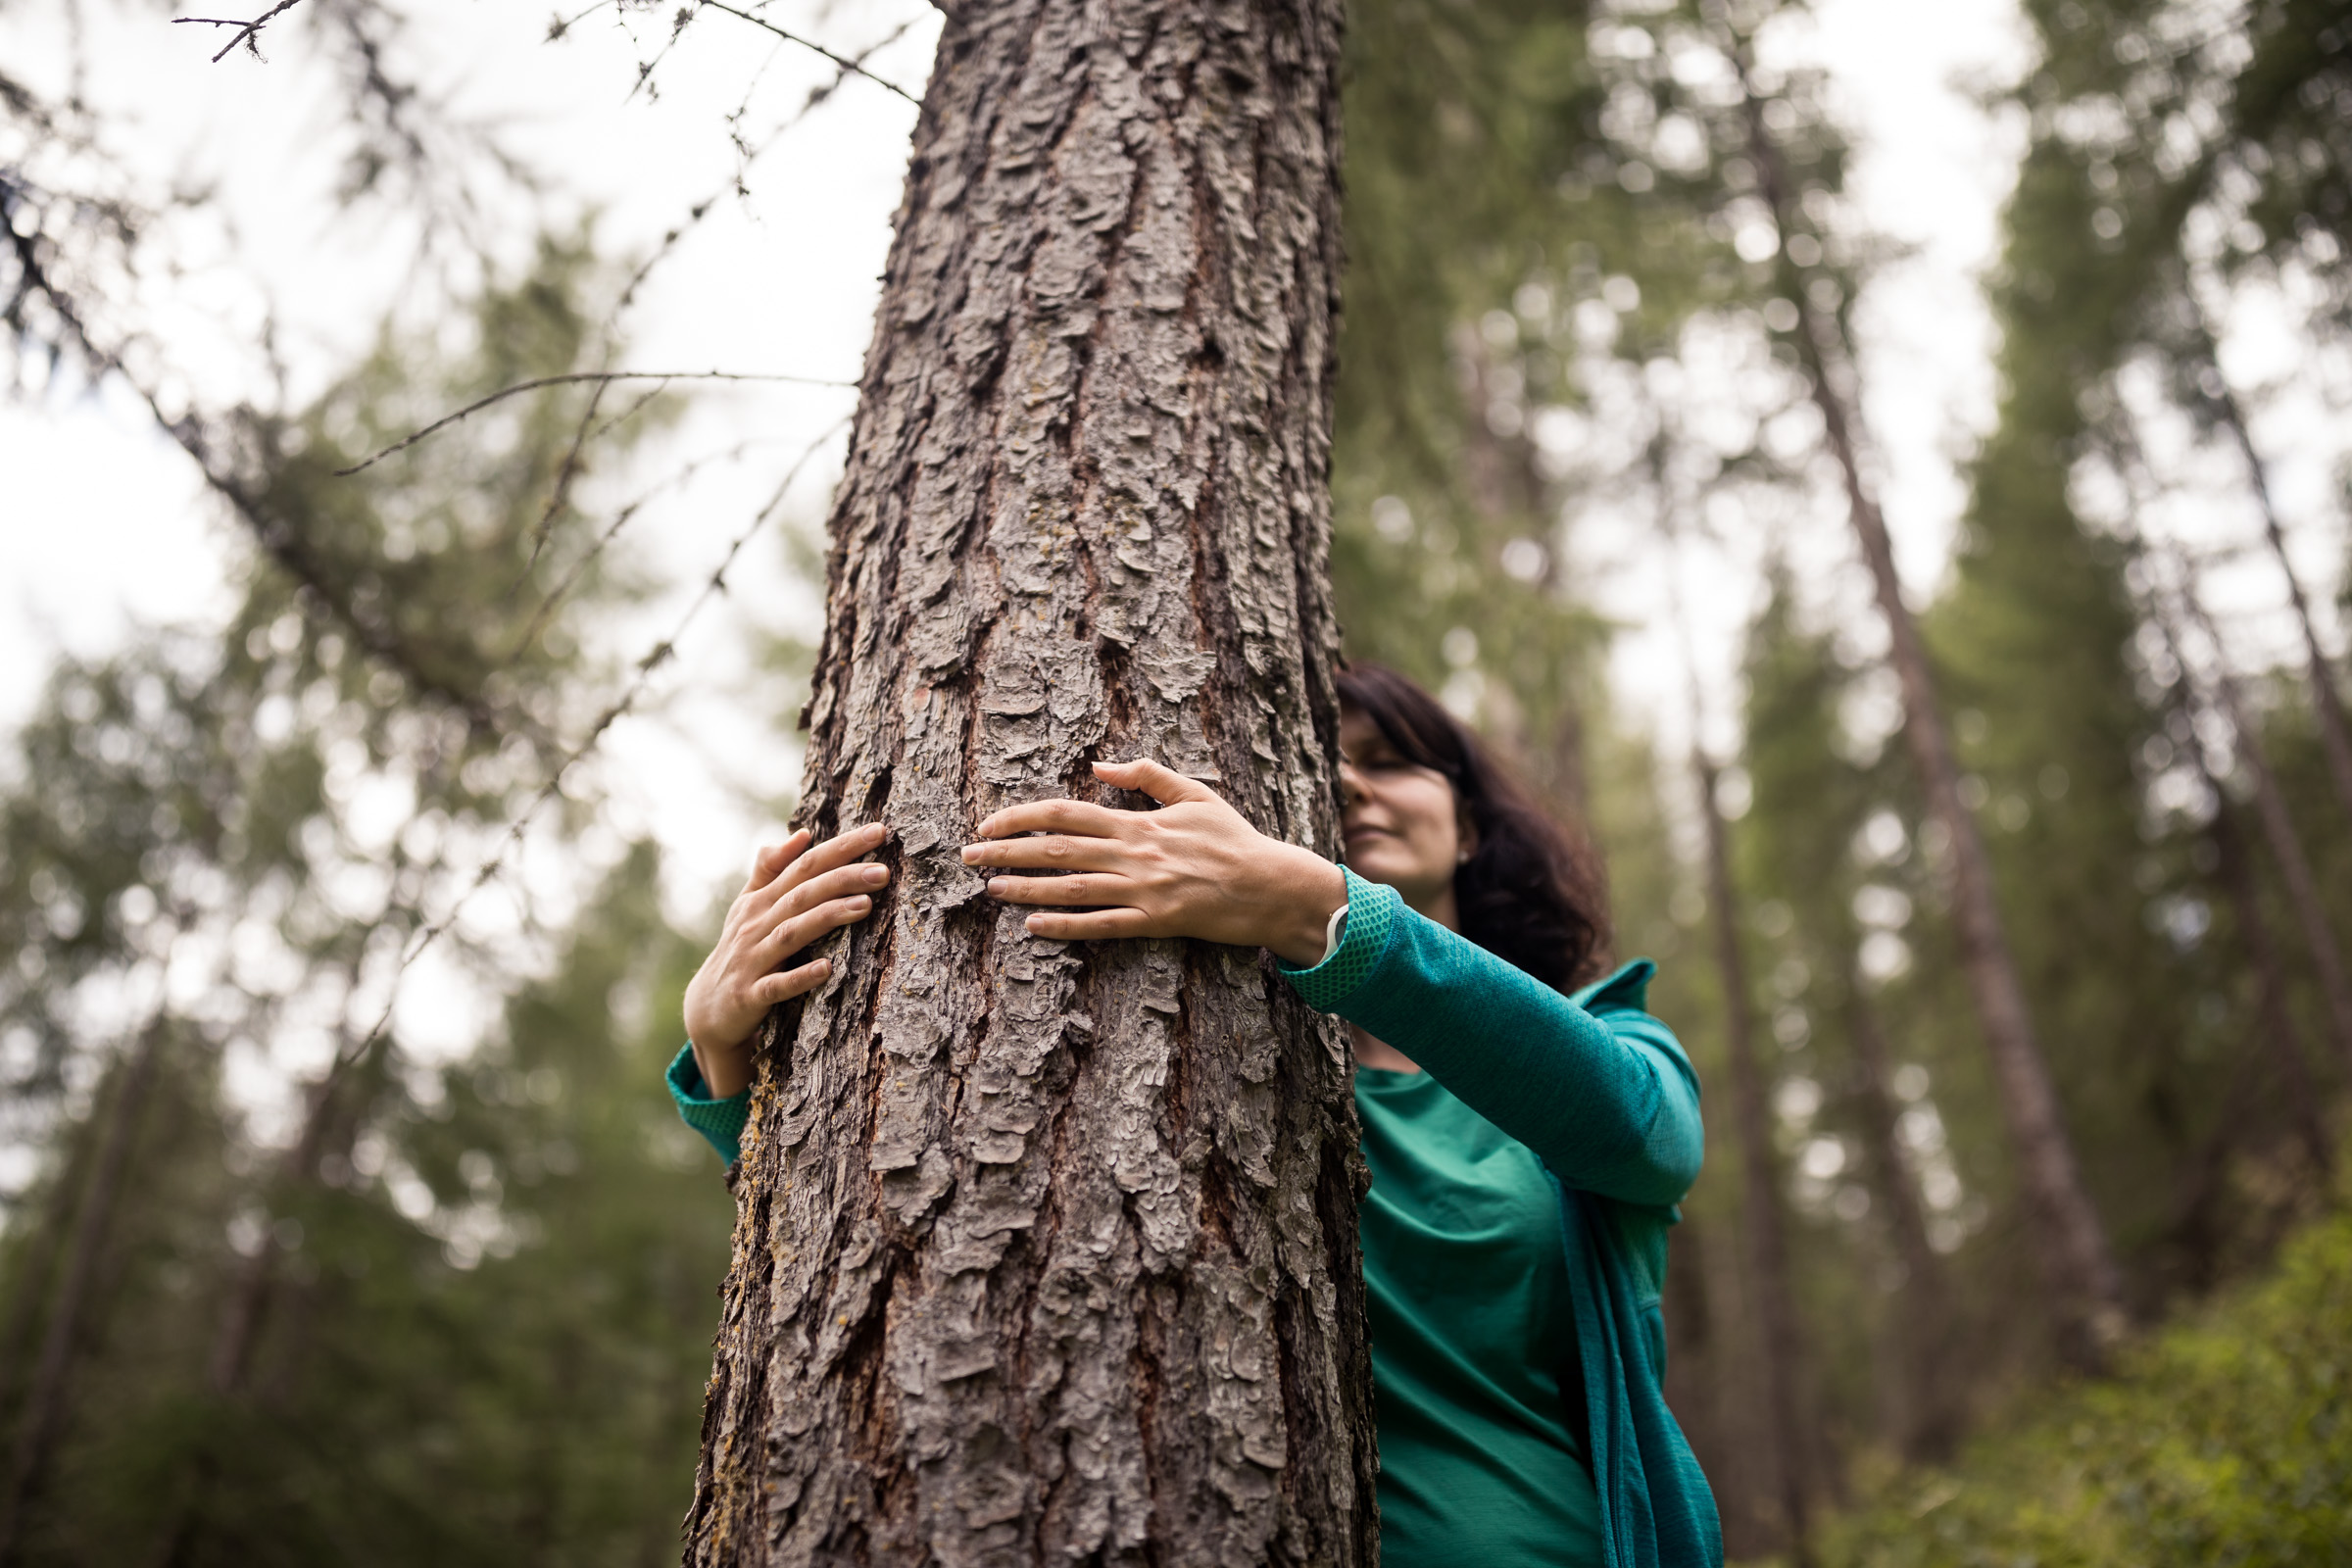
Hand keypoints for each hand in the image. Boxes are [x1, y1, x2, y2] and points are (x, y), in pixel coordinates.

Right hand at [683, 823, 890, 1096]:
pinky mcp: (751, 996)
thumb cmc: (740, 950)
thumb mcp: (749, 907)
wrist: (707, 1009)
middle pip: (803, 893)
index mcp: (761, 900)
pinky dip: (800, 976)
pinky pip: (777, 985)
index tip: (880, 831)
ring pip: (792, 933)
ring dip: (827, 917)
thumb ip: (772, 869)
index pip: (805, 865)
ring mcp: (753, 960)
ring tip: (866, 905)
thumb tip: (803, 833)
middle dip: (843, 878)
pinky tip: (827, 968)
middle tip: (883, 872)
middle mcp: (756, 924)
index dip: (841, 847)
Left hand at [961, 760, 1344, 965]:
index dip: (1021, 818)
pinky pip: (1102, 927)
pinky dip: (1066, 927)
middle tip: (968, 857)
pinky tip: (1034, 926)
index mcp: (1138, 822)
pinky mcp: (1155, 924)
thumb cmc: (1233, 839)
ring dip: (1026, 889)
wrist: (1271, 885)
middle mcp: (1134, 855)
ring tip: (990, 889)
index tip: (989, 824)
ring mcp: (1143, 892)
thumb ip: (1146, 774)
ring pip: (1071, 890)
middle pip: (1057, 851)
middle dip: (1007, 853)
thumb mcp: (1195, 793)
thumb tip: (1099, 765)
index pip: (1065, 813)